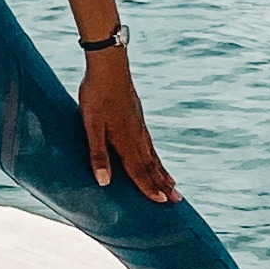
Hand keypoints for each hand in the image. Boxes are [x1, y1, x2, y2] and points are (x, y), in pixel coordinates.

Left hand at [80, 50, 178, 201]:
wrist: (109, 66)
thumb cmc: (97, 95)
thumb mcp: (92, 126)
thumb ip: (98, 154)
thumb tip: (105, 183)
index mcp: (126, 141)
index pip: (139, 171)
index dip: (149, 188)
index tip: (162, 203)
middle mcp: (137, 136)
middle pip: (152, 165)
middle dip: (163, 184)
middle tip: (178, 200)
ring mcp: (139, 125)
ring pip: (153, 154)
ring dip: (162, 171)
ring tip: (173, 183)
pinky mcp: (137, 115)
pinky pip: (149, 142)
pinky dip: (156, 155)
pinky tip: (154, 156)